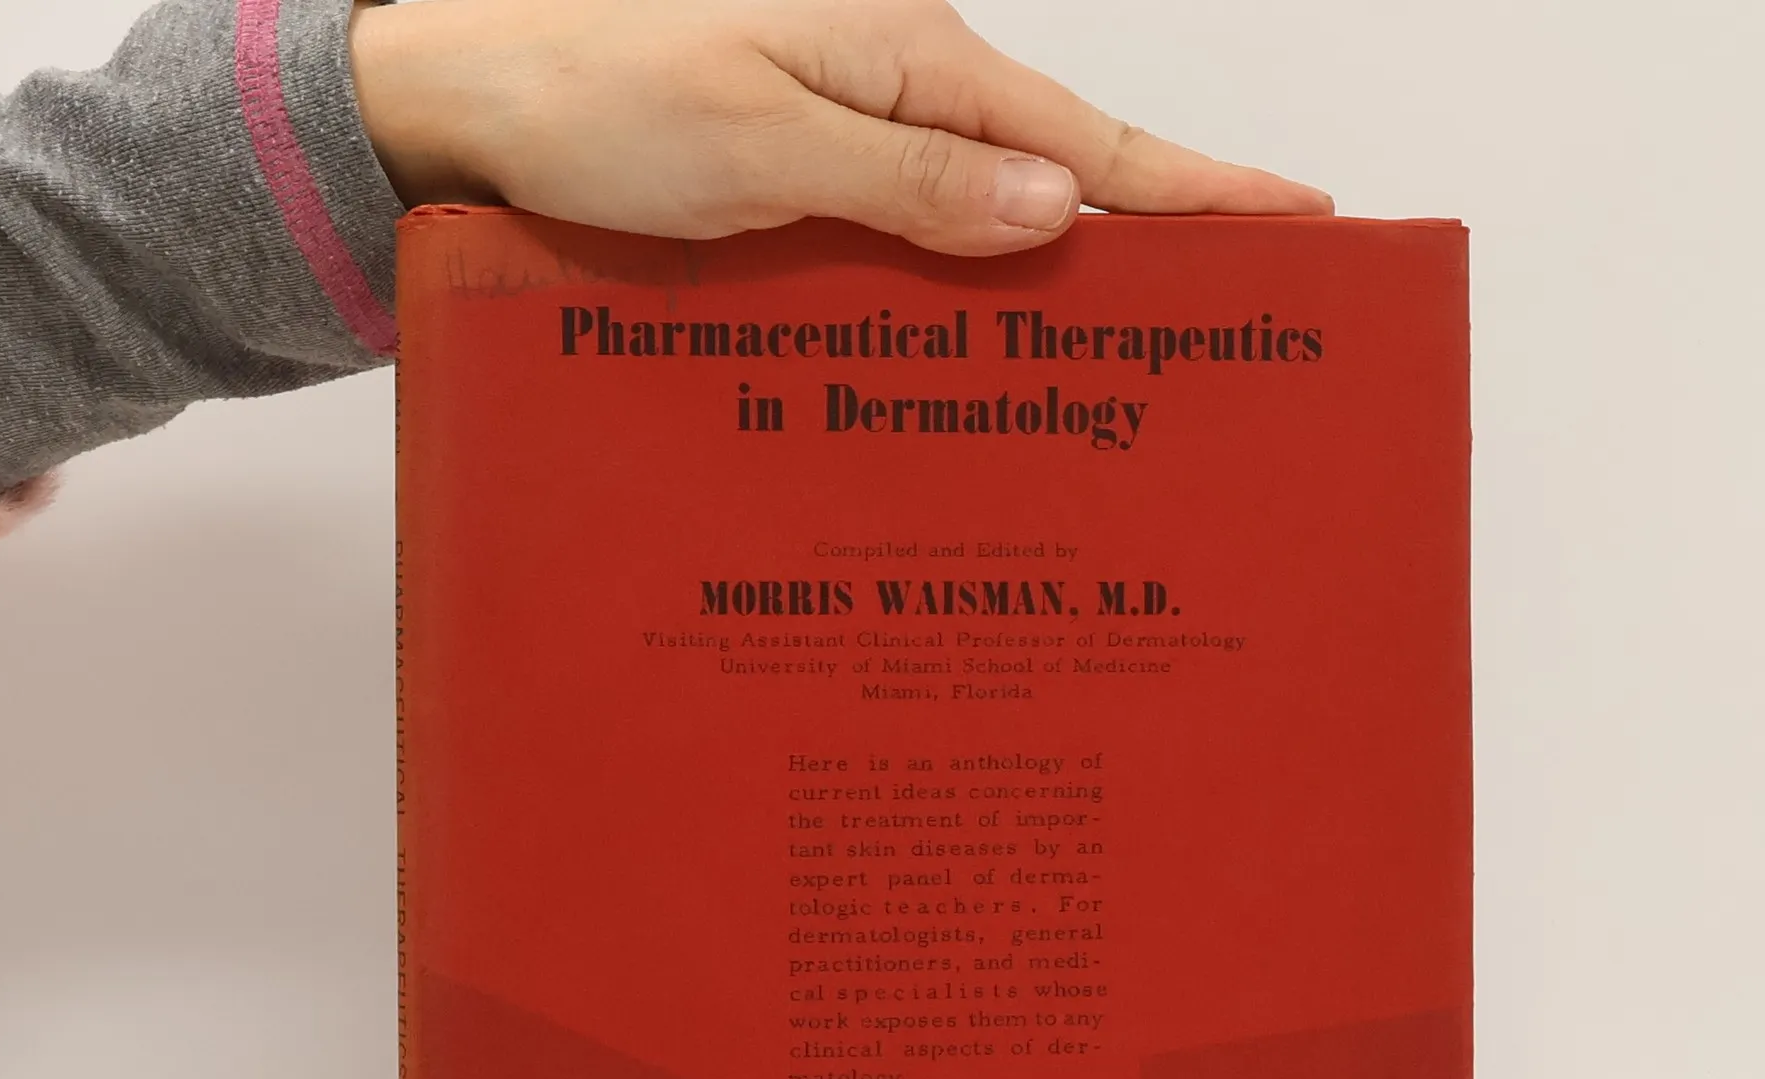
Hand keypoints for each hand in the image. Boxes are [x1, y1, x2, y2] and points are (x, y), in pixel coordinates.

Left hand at [349, 0, 1330, 257]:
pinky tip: (990, 318)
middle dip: (1149, 234)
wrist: (463, 97)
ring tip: (1138, 337)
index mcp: (904, 55)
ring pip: (985, 204)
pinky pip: (915, 220)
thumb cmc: (592, 99)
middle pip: (1050, 169)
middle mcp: (890, 79)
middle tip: (1234, 307)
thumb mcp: (763, 146)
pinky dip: (965, 268)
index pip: (1083, 140)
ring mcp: (846, 120)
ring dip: (1056, 264)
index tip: (1301, 218)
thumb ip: (913, 183)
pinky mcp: (802, 161)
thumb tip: (1053, 211)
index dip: (1194, 186)